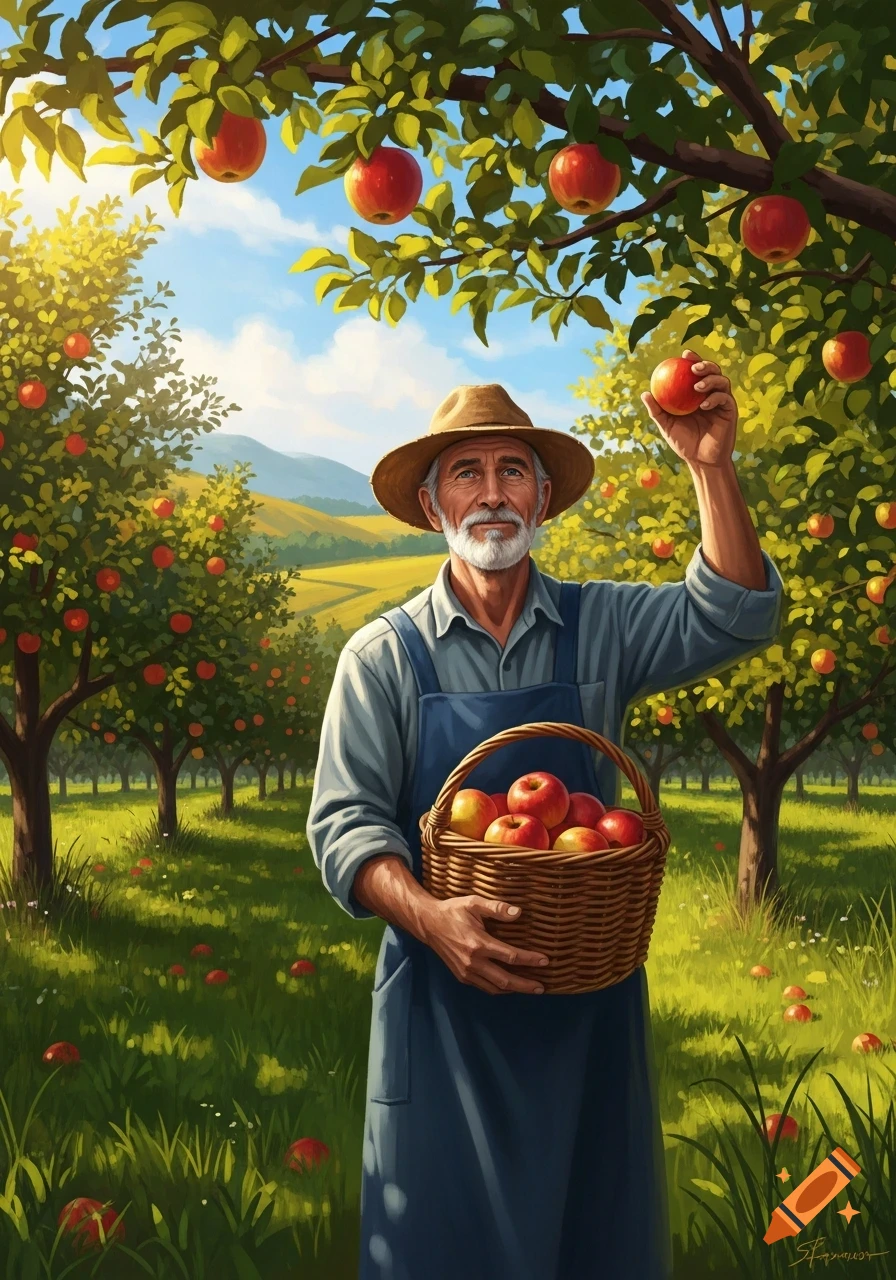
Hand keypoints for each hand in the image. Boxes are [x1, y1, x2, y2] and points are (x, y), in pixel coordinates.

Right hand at [421, 895, 549, 994]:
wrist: (428, 924)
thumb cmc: (453, 911)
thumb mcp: (473, 903)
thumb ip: (496, 908)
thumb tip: (518, 913)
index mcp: (478, 943)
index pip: (510, 956)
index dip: (529, 960)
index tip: (545, 961)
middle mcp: (473, 962)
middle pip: (505, 980)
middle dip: (526, 985)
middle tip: (542, 987)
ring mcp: (466, 972)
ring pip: (495, 988)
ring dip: (514, 990)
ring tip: (530, 989)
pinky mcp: (462, 976)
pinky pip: (485, 987)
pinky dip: (499, 989)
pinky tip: (509, 986)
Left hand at [640, 349, 737, 468]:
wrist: (701, 460)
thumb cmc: (683, 443)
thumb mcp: (667, 425)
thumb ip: (657, 410)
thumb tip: (644, 393)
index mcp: (696, 393)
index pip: (696, 371)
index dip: (693, 359)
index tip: (684, 354)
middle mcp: (711, 393)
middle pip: (712, 370)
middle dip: (705, 364)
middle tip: (693, 367)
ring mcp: (722, 401)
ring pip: (722, 381)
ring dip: (710, 380)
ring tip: (697, 386)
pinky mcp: (730, 411)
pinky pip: (724, 398)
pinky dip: (714, 398)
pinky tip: (703, 404)